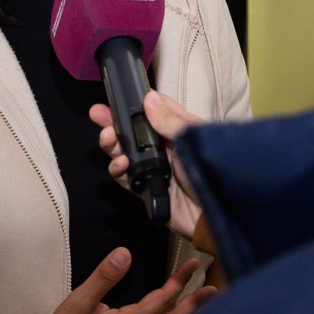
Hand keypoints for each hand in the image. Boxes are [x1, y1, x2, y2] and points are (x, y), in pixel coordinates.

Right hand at [89, 90, 204, 235]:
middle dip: (112, 122)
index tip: (113, 98)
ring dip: (112, 144)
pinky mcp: (145, 188)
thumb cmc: (212, 173)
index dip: (131, 104)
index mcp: (175, 131)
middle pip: (130, 131)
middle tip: (98, 115)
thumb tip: (149, 98)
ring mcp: (152, 168)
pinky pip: (124, 177)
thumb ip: (170, 121)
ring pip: (123, 152)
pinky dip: (117, 169)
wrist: (215, 215)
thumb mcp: (192, 140)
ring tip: (108, 138)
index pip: (150, 112)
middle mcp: (162, 147)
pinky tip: (120, 163)